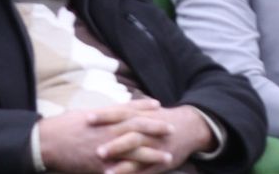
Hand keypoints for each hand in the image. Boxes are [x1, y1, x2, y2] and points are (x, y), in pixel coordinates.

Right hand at [38, 99, 162, 172]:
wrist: (47, 142)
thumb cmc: (63, 127)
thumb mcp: (84, 114)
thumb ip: (101, 113)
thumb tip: (114, 110)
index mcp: (103, 117)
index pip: (129, 109)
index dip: (144, 107)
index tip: (158, 105)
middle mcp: (107, 130)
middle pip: (137, 127)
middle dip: (156, 128)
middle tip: (171, 128)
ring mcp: (105, 148)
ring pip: (135, 150)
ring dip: (153, 153)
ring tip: (168, 156)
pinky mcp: (101, 165)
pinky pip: (123, 169)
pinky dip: (137, 171)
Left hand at [97, 105, 213, 173]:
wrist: (191, 127)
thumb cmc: (161, 118)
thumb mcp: (145, 110)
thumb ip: (125, 111)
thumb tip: (102, 111)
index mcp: (142, 115)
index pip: (121, 113)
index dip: (105, 115)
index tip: (87, 118)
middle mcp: (149, 130)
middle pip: (129, 134)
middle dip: (113, 141)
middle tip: (96, 149)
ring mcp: (155, 146)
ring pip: (138, 153)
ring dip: (122, 160)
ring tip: (104, 167)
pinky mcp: (161, 161)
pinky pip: (146, 169)